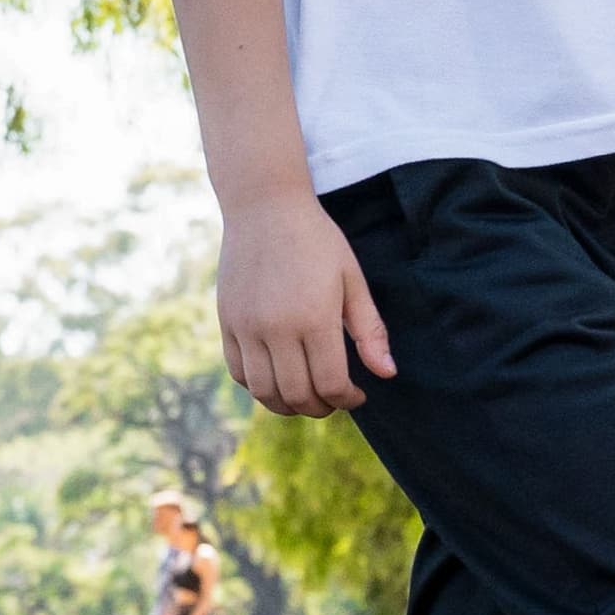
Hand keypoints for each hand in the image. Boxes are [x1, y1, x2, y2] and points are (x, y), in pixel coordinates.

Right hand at [217, 191, 396, 415]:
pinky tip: (278, 377)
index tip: (358, 395)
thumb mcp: (352, 279)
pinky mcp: (227, 323)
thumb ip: (370, 330)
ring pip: (264, 391)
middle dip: (320, 407)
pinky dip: (259, 386)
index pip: (330, 383)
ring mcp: (246, 327)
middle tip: (334, 399)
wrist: (264, 207)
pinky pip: (239, 373)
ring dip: (288, 404)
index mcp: (314, 317)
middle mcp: (276, 327)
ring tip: (306, 395)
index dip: (348, 399)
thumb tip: (387, 374)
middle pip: (297, 395)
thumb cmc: (316, 241)